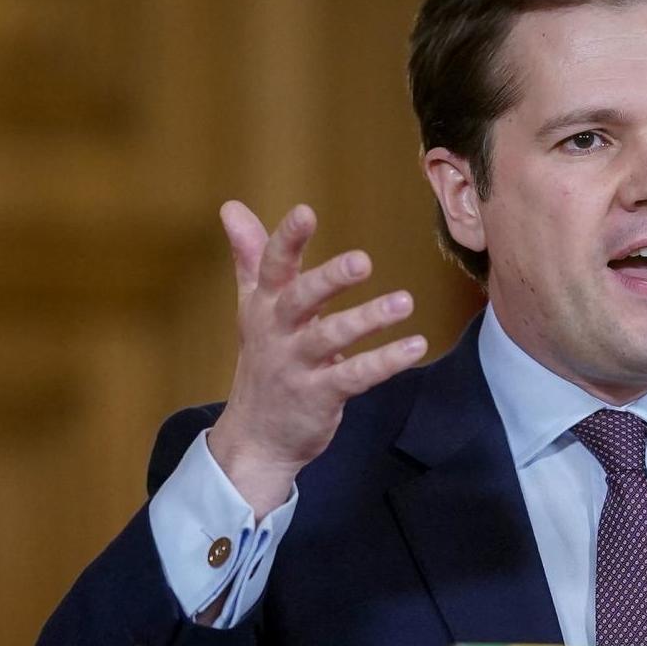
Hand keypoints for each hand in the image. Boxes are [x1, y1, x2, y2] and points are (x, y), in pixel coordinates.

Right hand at [206, 201, 427, 515]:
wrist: (255, 438)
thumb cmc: (264, 363)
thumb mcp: (252, 308)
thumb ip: (249, 257)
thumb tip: (232, 207)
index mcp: (264, 306)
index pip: (272, 266)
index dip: (287, 239)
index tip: (305, 212)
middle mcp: (277, 332)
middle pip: (300, 299)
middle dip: (329, 279)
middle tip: (364, 261)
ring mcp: (297, 366)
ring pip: (330, 338)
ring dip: (368, 320)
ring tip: (404, 302)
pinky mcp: (319, 396)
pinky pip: (354, 376)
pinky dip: (385, 362)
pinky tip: (414, 346)